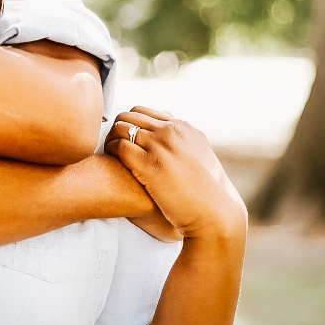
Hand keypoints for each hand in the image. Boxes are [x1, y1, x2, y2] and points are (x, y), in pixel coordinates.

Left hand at [106, 107, 246, 241]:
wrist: (214, 212)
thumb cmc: (207, 191)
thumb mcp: (200, 156)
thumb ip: (184, 143)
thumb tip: (172, 139)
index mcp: (183, 127)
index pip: (144, 112)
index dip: (130, 124)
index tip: (126, 139)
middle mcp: (171, 131)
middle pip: (129, 115)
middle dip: (117, 128)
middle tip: (113, 145)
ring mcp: (161, 146)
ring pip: (121, 127)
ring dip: (111, 138)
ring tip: (110, 154)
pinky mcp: (150, 165)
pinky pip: (119, 146)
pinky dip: (111, 151)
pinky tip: (112, 163)